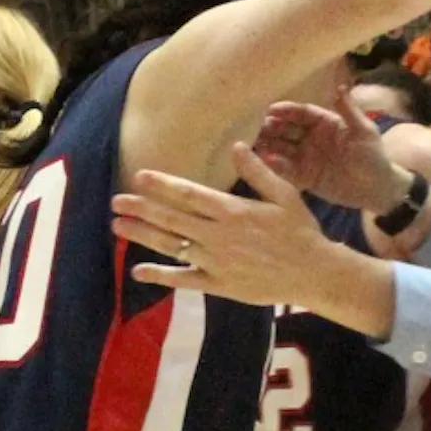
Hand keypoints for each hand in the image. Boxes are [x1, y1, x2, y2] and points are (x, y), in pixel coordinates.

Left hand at [114, 143, 361, 309]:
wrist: (314, 273)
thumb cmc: (301, 230)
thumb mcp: (285, 194)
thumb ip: (258, 171)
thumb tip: (235, 145)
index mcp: (234, 211)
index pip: (190, 195)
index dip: (162, 185)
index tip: (139, 176)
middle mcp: (219, 236)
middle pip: (172, 219)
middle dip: (142, 209)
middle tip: (116, 201)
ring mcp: (216, 263)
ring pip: (172, 247)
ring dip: (143, 236)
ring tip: (118, 226)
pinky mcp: (218, 285)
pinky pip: (184, 280)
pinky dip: (160, 276)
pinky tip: (138, 271)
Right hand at [256, 88, 408, 211]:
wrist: (377, 189)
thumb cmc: (374, 156)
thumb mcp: (364, 131)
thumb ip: (349, 111)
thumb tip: (340, 87)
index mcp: (325, 122)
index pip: (302, 113)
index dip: (286, 111)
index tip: (271, 109)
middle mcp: (311, 137)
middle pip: (287, 129)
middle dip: (271, 127)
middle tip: (255, 127)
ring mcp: (306, 157)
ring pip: (282, 148)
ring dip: (268, 144)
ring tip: (254, 143)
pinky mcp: (304, 177)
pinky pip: (286, 169)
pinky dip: (275, 165)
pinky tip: (265, 160)